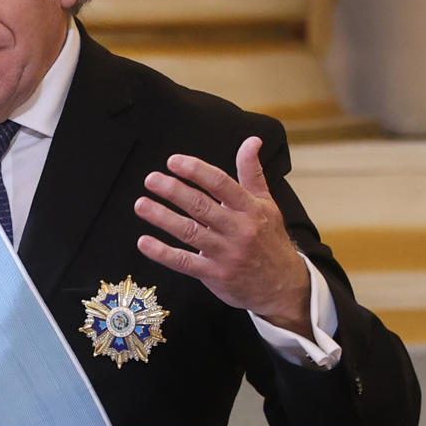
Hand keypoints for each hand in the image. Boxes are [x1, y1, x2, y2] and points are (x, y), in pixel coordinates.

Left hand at [133, 136, 311, 335]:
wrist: (284, 286)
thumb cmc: (270, 239)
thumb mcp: (266, 203)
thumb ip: (252, 172)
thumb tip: (251, 140)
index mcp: (250, 209)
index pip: (221, 184)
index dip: (196, 170)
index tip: (173, 161)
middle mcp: (238, 230)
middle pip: (201, 206)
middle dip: (174, 191)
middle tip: (151, 179)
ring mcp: (226, 254)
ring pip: (190, 233)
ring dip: (162, 218)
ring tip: (141, 204)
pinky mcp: (215, 275)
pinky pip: (185, 263)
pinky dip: (163, 253)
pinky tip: (144, 242)